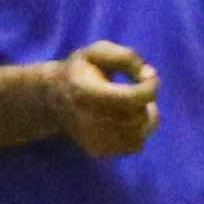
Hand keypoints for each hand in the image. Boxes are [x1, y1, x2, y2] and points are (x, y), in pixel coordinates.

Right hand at [45, 41, 158, 158]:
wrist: (54, 98)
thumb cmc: (81, 70)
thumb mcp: (99, 52)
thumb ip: (126, 57)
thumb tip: (148, 74)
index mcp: (87, 93)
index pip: (130, 99)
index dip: (149, 86)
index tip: (149, 74)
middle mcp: (87, 121)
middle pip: (137, 116)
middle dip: (145, 99)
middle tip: (136, 86)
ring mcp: (93, 140)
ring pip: (140, 133)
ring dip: (145, 116)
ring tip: (132, 102)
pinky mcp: (99, 151)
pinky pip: (136, 145)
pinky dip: (139, 131)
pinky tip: (127, 117)